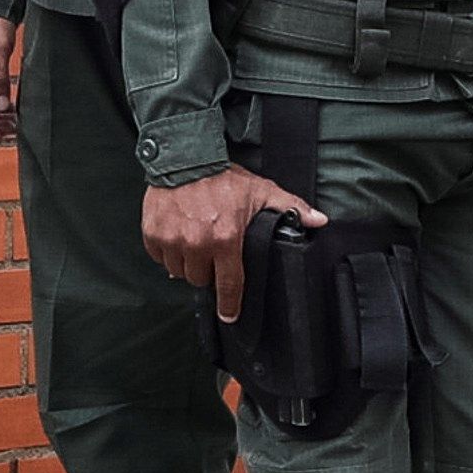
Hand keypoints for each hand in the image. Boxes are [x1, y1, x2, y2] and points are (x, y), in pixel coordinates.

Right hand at [142, 165, 325, 322]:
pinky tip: (175, 237)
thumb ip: (290, 207)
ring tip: (192, 243)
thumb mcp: (260, 190)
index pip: (229, 285)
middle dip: (207, 270)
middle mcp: (197, 244)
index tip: (229, 315)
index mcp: (226, 239)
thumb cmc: (223, 176)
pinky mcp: (153, 234)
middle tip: (211, 252)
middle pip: (201, 279)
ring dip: (186, 262)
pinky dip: (166, 251)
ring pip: (179, 271)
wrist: (184, 157)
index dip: (230, 305)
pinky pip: (159, 258)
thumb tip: (319, 220)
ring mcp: (172, 240)